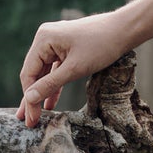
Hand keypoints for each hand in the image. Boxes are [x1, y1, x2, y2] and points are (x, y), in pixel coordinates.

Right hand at [17, 11, 133, 126]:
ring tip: (36, 116)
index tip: (31, 119)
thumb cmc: (101, 46)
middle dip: (32, 98)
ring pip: (44, 73)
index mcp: (43, 39)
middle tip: (28, 122)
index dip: (29, 99)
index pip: (29, 74)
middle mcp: (45, 38)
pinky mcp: (65, 47)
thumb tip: (28, 99)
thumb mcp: (74, 69)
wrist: (124, 30)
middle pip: (34, 74)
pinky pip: (56, 69)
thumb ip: (50, 85)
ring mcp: (55, 42)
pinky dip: (54, 85)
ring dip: (42, 93)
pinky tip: (50, 103)